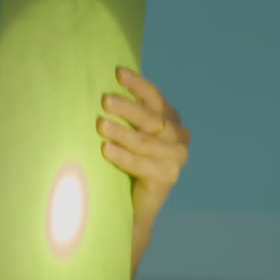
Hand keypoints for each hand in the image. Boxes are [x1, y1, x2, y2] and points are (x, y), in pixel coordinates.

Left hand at [97, 67, 191, 244]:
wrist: (130, 207)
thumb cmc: (123, 163)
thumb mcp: (127, 133)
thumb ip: (125, 114)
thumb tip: (101, 88)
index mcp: (170, 120)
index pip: (155, 98)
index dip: (138, 85)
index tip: (118, 72)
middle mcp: (179, 137)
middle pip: (151, 118)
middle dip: (127, 108)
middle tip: (105, 101)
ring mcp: (176, 158)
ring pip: (146, 141)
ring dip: (122, 132)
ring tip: (101, 125)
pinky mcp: (169, 178)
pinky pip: (143, 164)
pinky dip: (124, 156)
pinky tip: (106, 149)